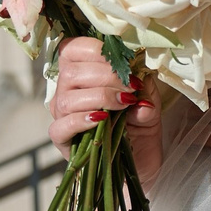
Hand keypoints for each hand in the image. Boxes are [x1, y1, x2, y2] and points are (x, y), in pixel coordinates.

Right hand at [49, 36, 162, 185]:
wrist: (139, 161)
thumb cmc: (138, 123)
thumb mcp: (149, 101)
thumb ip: (146, 90)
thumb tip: (141, 82)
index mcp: (81, 72)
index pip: (73, 49)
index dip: (97, 51)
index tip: (125, 63)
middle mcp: (65, 90)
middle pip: (71, 72)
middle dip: (106, 76)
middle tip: (130, 88)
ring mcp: (61, 115)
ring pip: (67, 99)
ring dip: (99, 97)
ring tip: (124, 104)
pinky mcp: (62, 140)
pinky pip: (61, 126)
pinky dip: (82, 121)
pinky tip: (102, 120)